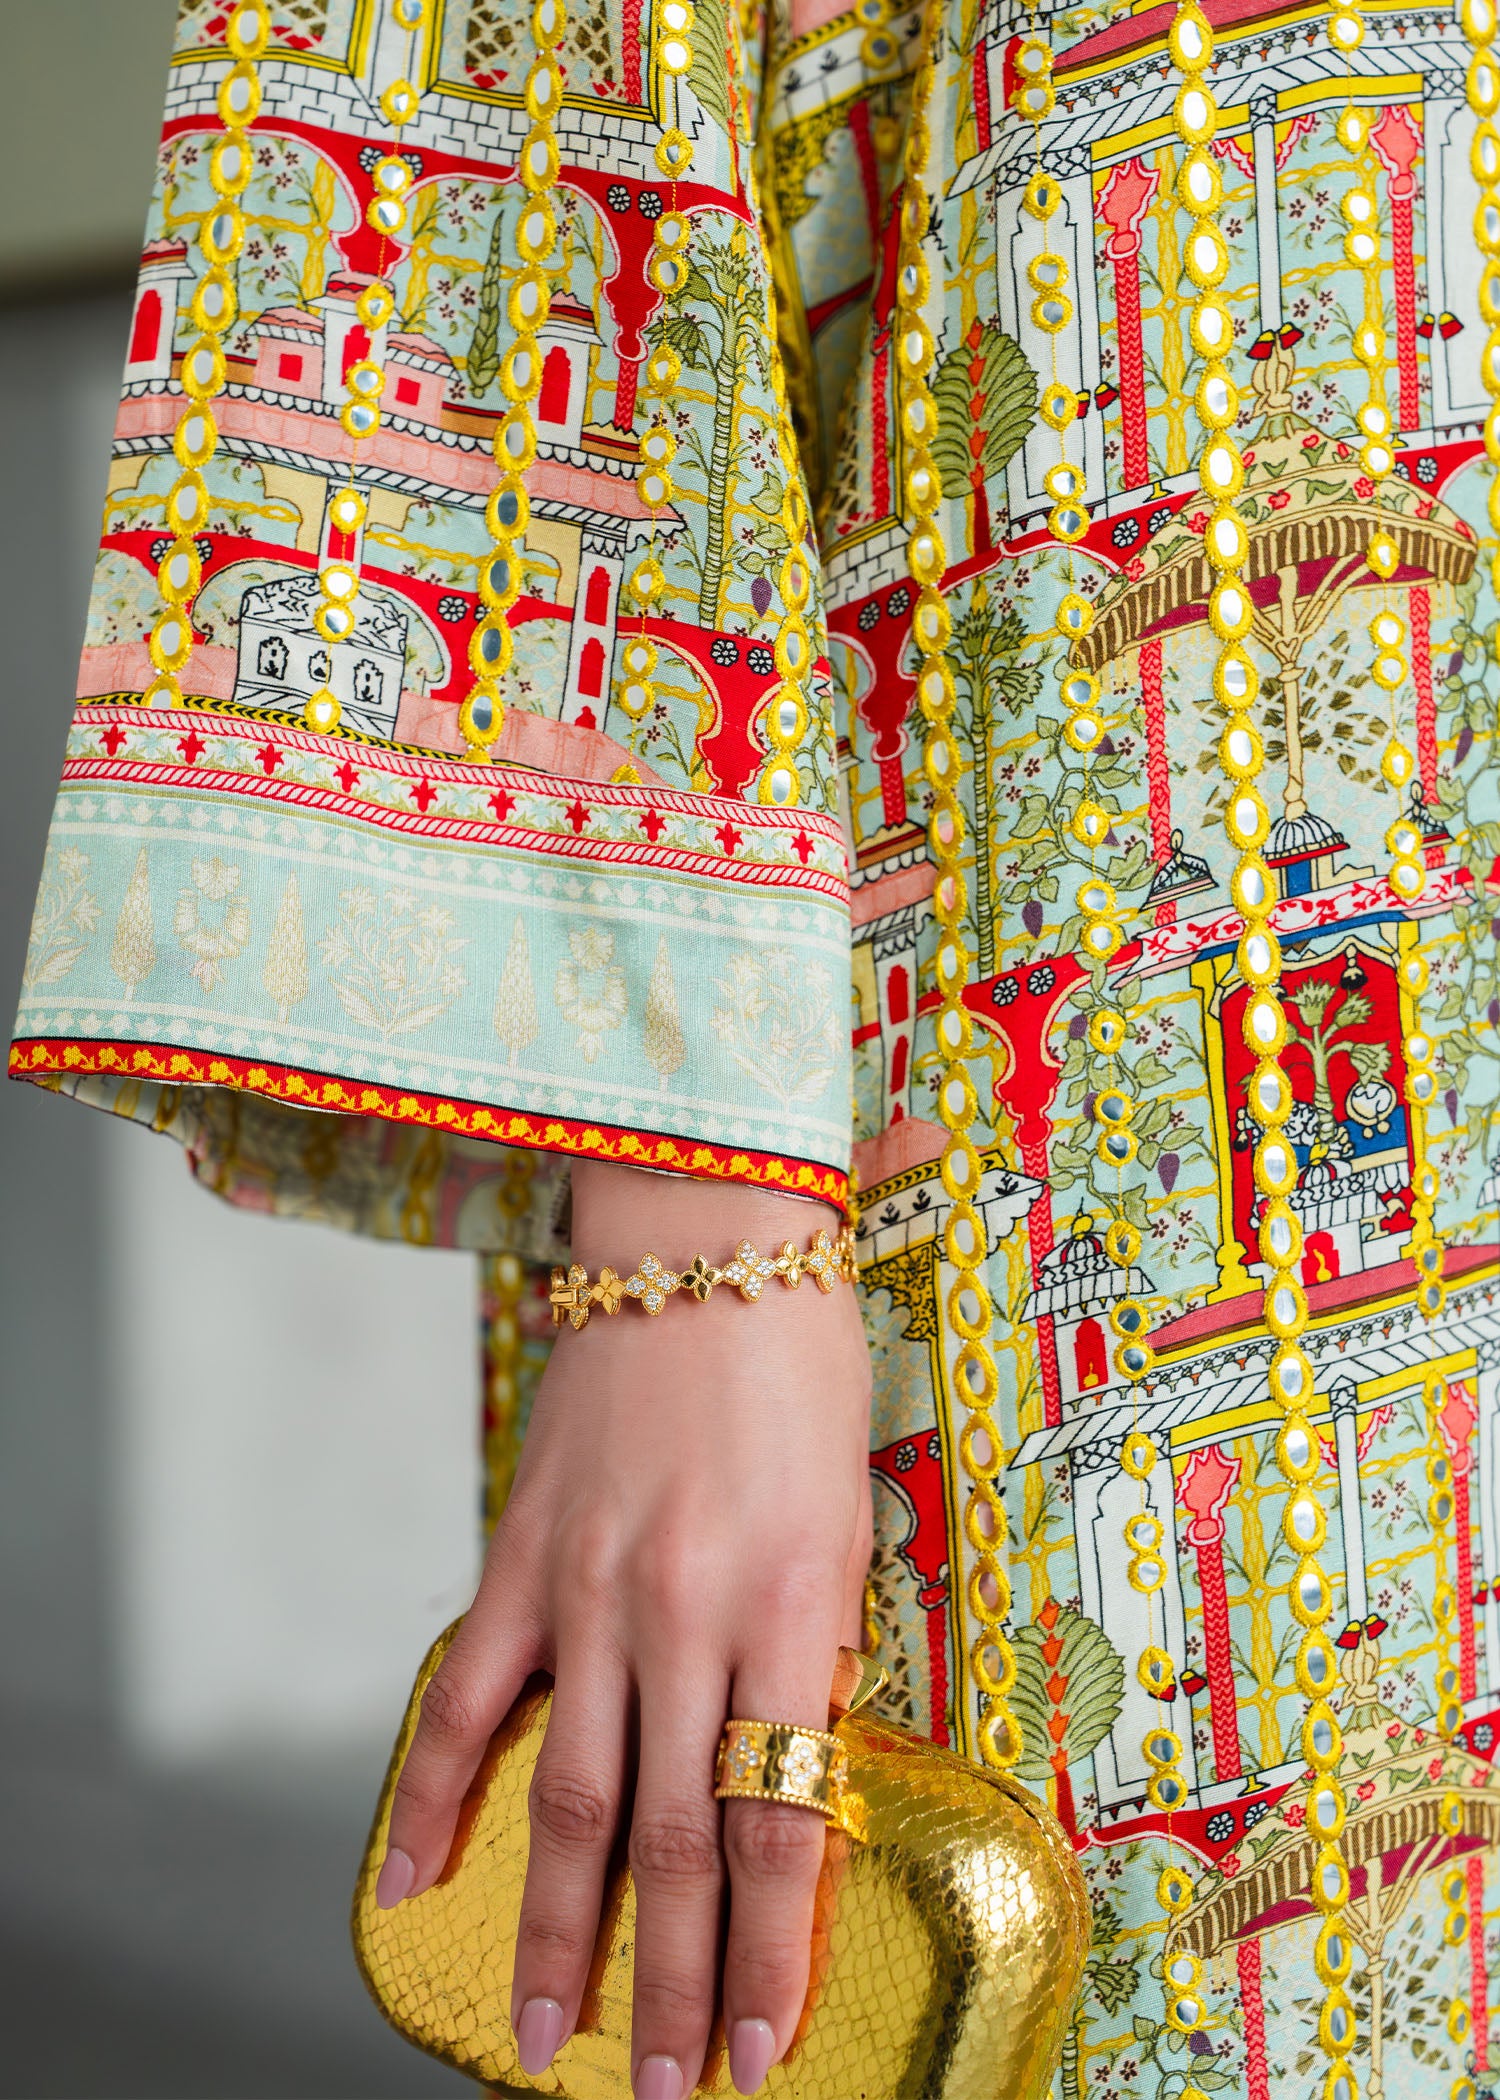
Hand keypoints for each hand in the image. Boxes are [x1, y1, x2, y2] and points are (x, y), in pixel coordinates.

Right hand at [377, 1159, 873, 2098]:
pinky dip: (435, 1796)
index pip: (776, 1827)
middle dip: (670, 1987)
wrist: (705, 1239)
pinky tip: (414, 1883)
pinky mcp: (521, 1554)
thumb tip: (787, 1777)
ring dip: (557, 1932)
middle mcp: (681, 1616)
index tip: (762, 2052)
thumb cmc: (801, 1371)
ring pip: (570, 1798)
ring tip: (547, 2038)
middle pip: (672, 1842)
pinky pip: (466, 1695)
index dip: (767, 1956)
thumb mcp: (846, 1517)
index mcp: (786, 1610)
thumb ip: (812, 1651)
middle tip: (662, 2095)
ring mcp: (588, 1590)